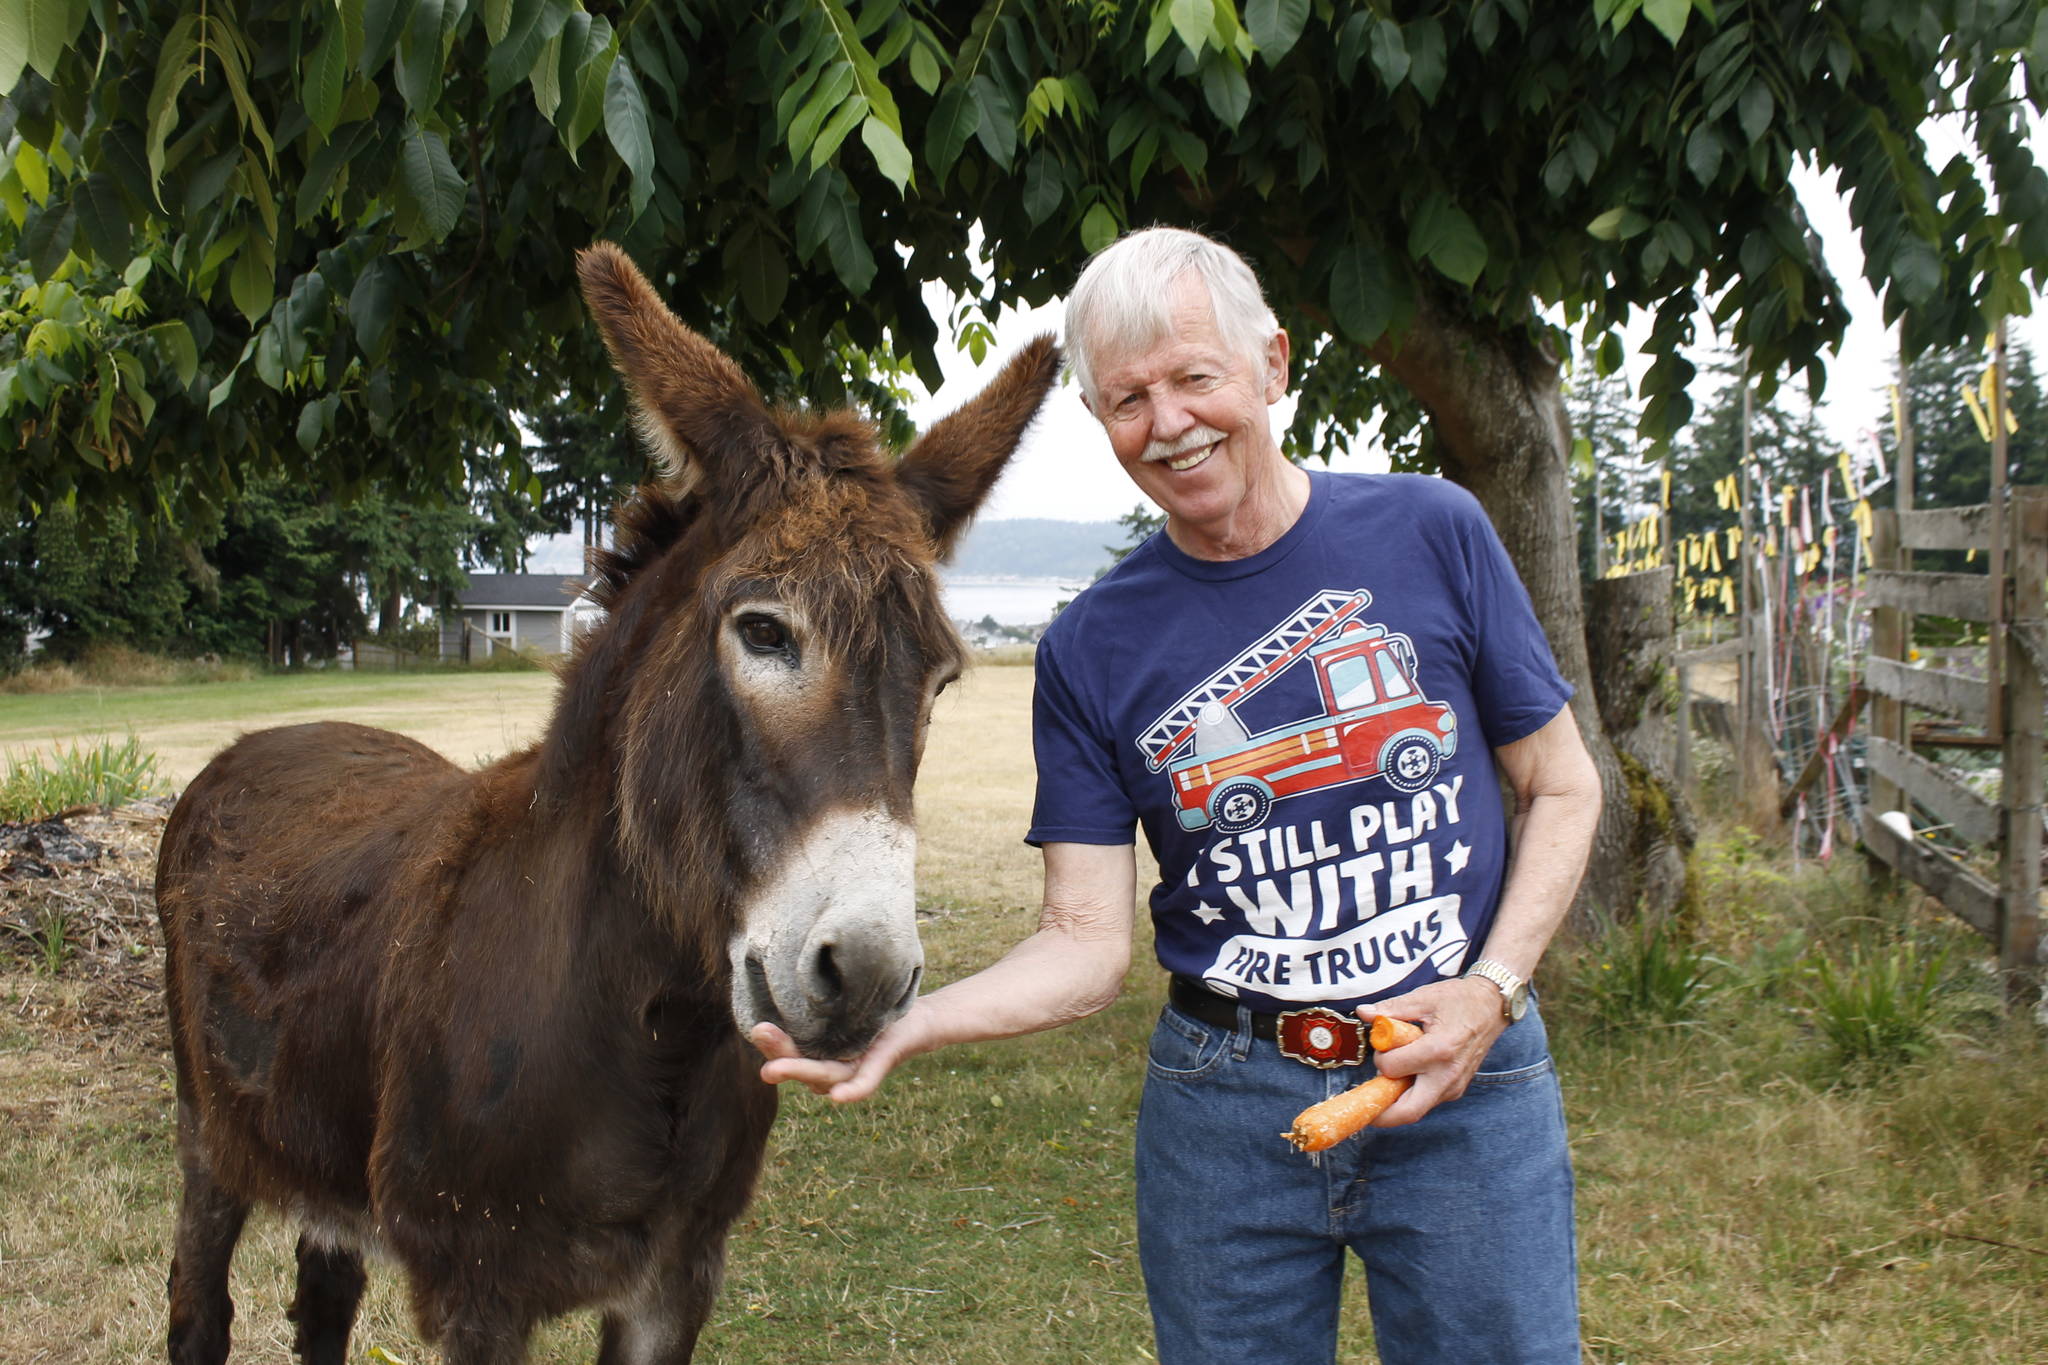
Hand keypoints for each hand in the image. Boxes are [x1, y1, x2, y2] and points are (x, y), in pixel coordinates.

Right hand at [749, 1004, 931, 1102]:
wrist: (919, 1018)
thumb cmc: (872, 1012)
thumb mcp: (840, 1005)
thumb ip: (813, 1002)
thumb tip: (777, 973)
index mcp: (819, 1055)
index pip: (789, 1053)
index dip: (772, 1045)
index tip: (757, 1027)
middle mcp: (834, 1068)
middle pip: (802, 1065)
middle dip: (779, 1054)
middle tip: (759, 1033)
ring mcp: (856, 1069)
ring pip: (825, 1075)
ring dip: (800, 1072)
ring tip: (773, 1070)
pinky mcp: (881, 1066)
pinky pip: (865, 1083)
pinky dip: (853, 1091)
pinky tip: (839, 1096)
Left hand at [1356, 976, 1508, 1126]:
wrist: (1493, 1007)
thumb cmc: (1459, 1000)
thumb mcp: (1423, 998)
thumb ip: (1391, 1009)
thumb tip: (1364, 1012)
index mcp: (1439, 1050)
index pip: (1393, 1068)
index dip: (1379, 1057)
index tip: (1381, 1044)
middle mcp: (1448, 1076)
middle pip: (1408, 1111)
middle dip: (1382, 1113)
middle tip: (1363, 1103)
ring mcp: (1454, 1086)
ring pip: (1416, 1108)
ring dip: (1395, 1099)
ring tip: (1387, 1075)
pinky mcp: (1456, 1089)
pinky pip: (1426, 1099)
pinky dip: (1409, 1092)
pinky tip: (1405, 1072)